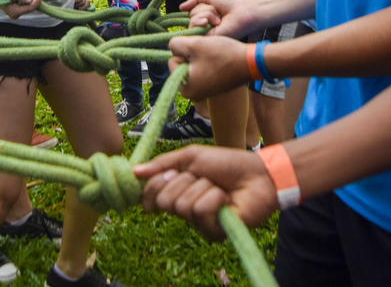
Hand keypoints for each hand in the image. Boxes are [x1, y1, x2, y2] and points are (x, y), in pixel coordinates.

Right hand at [134, 145, 277, 239]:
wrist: (256, 173)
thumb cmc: (225, 163)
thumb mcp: (191, 156)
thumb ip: (163, 164)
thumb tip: (134, 171)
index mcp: (177, 192)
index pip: (151, 197)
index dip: (155, 185)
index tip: (171, 173)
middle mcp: (184, 210)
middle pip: (164, 200)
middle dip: (184, 181)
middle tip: (202, 177)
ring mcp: (198, 223)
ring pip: (183, 205)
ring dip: (203, 187)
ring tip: (217, 187)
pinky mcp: (213, 232)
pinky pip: (200, 212)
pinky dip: (214, 198)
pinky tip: (226, 199)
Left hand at [168, 35, 247, 99]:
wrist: (250, 63)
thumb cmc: (222, 54)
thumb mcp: (194, 44)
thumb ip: (175, 44)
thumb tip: (173, 47)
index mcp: (185, 88)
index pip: (172, 60)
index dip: (186, 51)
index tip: (201, 51)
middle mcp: (192, 95)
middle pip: (182, 64)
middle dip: (192, 54)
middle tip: (207, 52)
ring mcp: (203, 92)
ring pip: (192, 65)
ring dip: (200, 56)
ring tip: (214, 56)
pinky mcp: (212, 87)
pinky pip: (203, 69)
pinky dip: (208, 62)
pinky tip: (219, 60)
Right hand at [181, 0, 262, 37]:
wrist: (245, 11)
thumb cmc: (232, 5)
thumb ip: (195, 0)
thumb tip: (181, 7)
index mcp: (207, 20)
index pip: (192, 13)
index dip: (199, 7)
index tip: (214, 7)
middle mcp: (206, 28)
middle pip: (191, 16)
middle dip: (204, 10)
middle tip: (218, 13)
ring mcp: (207, 34)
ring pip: (192, 21)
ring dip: (206, 14)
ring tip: (218, 18)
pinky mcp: (208, 39)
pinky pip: (195, 26)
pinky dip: (203, 19)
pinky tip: (214, 21)